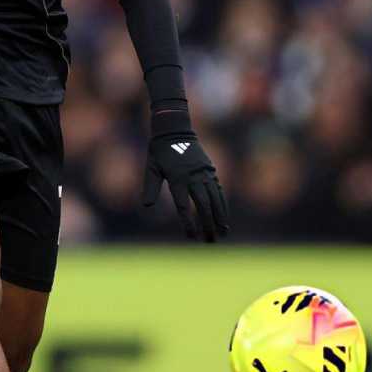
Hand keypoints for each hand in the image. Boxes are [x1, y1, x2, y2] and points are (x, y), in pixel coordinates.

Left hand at [142, 123, 229, 241]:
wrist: (175, 130)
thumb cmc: (160, 151)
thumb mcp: (151, 168)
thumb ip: (150, 187)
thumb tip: (146, 206)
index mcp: (177, 178)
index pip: (183, 206)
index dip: (188, 223)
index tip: (192, 237)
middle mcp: (193, 176)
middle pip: (203, 205)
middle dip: (208, 224)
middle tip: (211, 241)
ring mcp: (204, 173)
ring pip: (215, 198)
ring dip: (220, 216)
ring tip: (223, 232)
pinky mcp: (210, 170)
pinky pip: (218, 190)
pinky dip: (222, 204)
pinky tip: (224, 216)